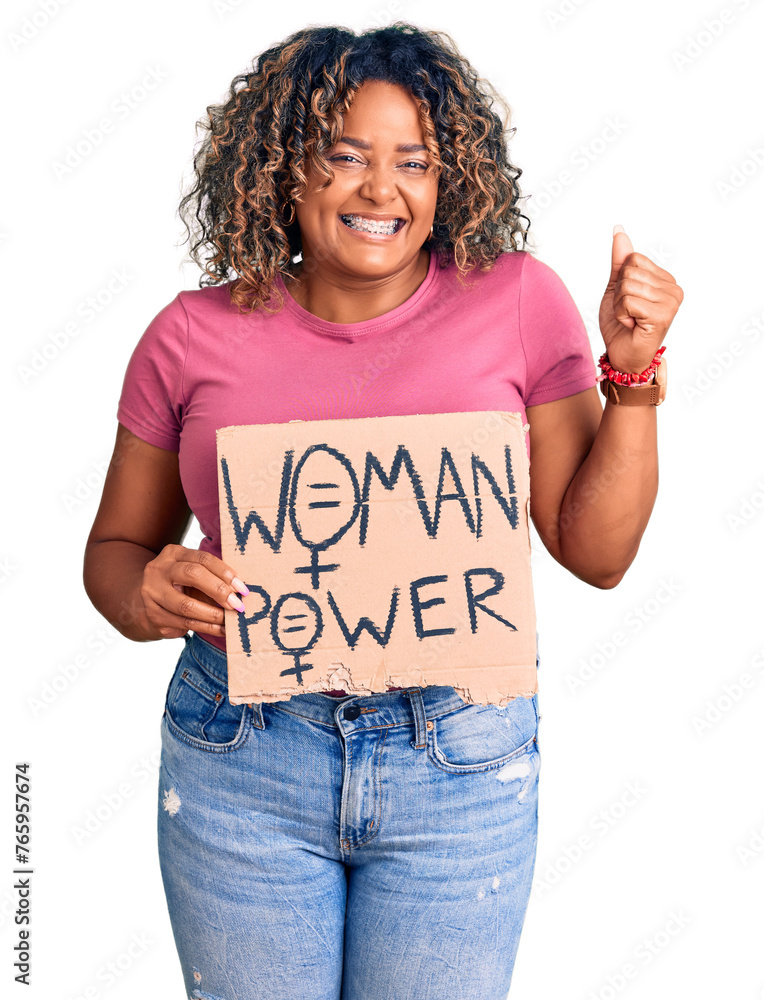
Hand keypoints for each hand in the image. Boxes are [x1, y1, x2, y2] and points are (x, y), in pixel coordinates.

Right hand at [140, 544, 248, 639]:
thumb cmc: (180, 587)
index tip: (242, 588)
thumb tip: (240, 591)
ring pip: (187, 605)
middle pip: (193, 575)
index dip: (225, 573)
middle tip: (237, 604)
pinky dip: (207, 627)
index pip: (203, 559)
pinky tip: (221, 629)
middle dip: (219, 590)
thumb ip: (213, 578)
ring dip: (214, 614)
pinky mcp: (154, 615)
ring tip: (230, 620)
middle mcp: (159, 570)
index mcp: (173, 554)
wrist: (146, 605)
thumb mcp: (193, 576)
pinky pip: (185, 623)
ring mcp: (152, 593)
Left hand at [598, 226, 683, 374]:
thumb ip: (620, 261)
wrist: (622, 356)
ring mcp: (671, 302)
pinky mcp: (662, 315)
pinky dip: (621, 315)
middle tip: (628, 313)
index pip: (633, 259)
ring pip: (627, 285)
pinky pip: (628, 301)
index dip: (621, 280)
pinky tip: (632, 326)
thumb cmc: (621, 325)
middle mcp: (674, 289)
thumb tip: (619, 231)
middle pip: (630, 271)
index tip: (628, 301)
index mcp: (666, 279)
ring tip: (630, 320)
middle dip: (619, 294)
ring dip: (619, 306)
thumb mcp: (616, 288)